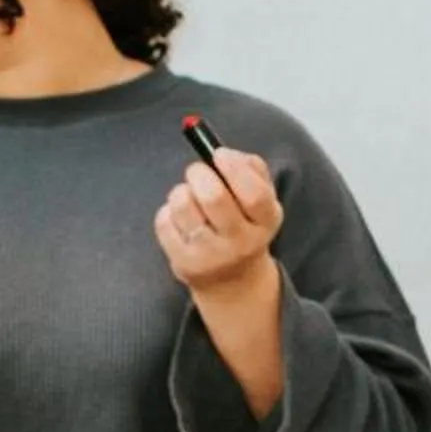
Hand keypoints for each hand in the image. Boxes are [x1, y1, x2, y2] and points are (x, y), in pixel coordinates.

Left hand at [155, 147, 283, 298]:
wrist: (232, 278)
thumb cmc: (244, 223)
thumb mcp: (261, 200)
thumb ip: (251, 169)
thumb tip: (224, 153)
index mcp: (266, 221)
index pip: (254, 194)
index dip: (234, 169)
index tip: (219, 154)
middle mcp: (242, 242)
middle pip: (214, 197)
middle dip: (198, 173)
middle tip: (196, 171)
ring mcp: (211, 256)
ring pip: (183, 205)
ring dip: (180, 191)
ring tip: (188, 195)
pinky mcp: (184, 264)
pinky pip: (164, 222)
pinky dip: (168, 210)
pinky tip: (180, 218)